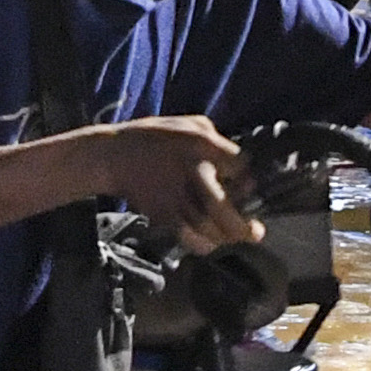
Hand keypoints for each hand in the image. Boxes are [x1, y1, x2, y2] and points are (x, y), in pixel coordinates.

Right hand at [93, 117, 260, 252]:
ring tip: (235, 237)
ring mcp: (175, 195)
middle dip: (243, 225)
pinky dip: (204, 245)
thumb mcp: (190, 124)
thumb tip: (240, 162)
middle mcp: (191, 170)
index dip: (250, 180)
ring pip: (208, 228)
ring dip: (226, 237)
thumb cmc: (156, 138)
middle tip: (255, 232)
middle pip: (223, 206)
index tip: (250, 187)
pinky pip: (189, 238)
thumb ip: (217, 140)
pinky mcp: (163, 214)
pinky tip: (212, 241)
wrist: (115, 157)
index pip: (240, 165)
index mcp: (201, 145)